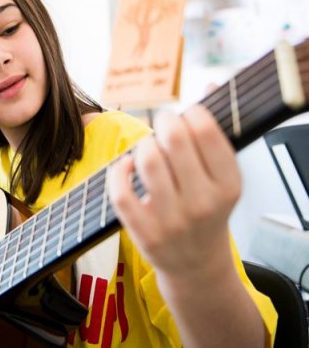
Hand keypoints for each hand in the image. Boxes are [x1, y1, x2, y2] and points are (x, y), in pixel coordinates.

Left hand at [108, 104, 240, 280]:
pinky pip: (120, 192)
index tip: (185, 115)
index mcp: (229, 185)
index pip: (207, 131)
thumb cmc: (207, 210)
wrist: (196, 263)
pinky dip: (118, 171)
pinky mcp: (144, 233)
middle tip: (162, 123)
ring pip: (147, 161)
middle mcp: (203, 203)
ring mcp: (172, 221)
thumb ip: (214, 134)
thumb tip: (211, 83)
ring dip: (143, 145)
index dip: (190, 113)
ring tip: (148, 148)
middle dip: (164, 121)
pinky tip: (126, 166)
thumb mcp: (222, 177)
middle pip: (174, 140)